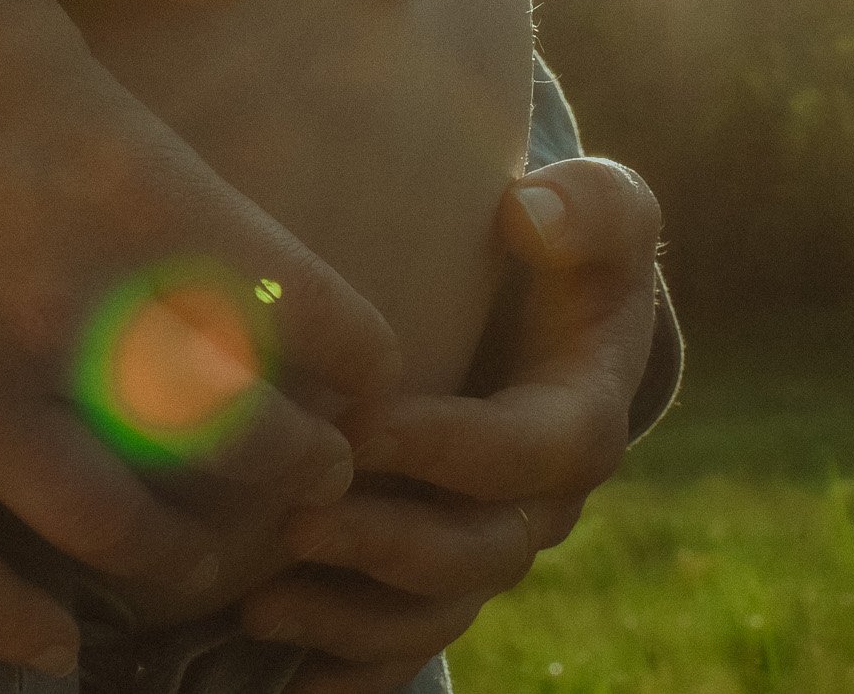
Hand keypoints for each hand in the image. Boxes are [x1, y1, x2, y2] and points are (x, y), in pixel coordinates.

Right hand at [0, 0, 400, 676]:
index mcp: (122, 181)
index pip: (303, 315)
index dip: (360, 364)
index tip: (368, 379)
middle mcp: (57, 308)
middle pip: (235, 445)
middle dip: (297, 475)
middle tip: (314, 481)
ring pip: (114, 533)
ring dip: (186, 564)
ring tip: (215, 566)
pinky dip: (12, 625)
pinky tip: (53, 646)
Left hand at [238, 158, 662, 693]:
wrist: (550, 314)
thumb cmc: (567, 251)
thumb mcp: (595, 212)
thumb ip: (586, 208)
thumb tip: (531, 211)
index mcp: (580, 421)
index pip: (524, 451)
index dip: (447, 446)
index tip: (359, 422)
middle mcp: (543, 504)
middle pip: (479, 553)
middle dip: (386, 544)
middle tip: (297, 517)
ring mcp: (491, 547)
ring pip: (435, 613)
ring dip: (350, 618)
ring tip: (258, 602)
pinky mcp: (442, 576)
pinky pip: (406, 647)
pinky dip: (351, 674)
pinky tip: (284, 682)